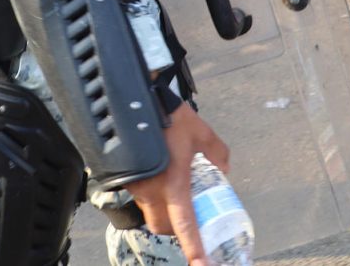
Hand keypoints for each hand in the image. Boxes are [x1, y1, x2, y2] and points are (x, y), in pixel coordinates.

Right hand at [125, 104, 229, 265]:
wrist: (137, 101)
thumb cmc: (171, 117)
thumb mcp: (203, 133)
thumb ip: (217, 154)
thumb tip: (224, 170)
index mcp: (174, 183)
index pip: (185, 225)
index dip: (194, 248)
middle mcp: (151, 191)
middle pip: (163, 226)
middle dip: (177, 228)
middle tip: (191, 217)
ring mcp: (136, 186)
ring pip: (150, 213)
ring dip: (164, 211)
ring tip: (176, 191)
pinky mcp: (126, 179)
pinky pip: (141, 197)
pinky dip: (154, 196)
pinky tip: (161, 177)